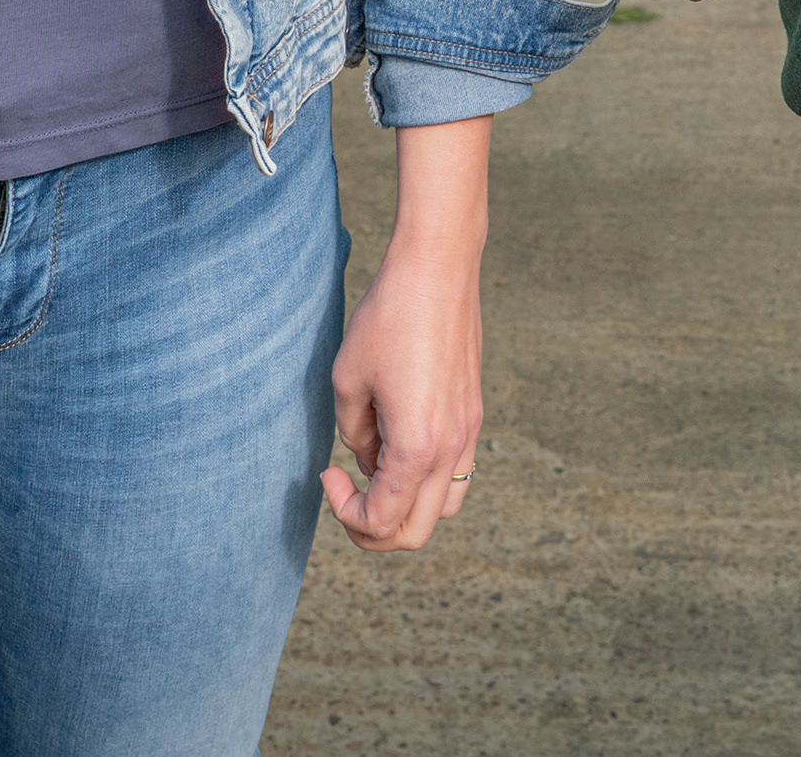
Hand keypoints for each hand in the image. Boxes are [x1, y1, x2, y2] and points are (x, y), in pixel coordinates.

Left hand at [323, 117, 488, 552]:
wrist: (438, 269)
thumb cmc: (388, 317)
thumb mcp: (348, 378)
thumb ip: (353, 432)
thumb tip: (366, 458)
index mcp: (416, 448)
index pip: (382, 521)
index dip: (345, 512)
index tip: (327, 472)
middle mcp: (450, 449)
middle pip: (416, 532)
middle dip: (373, 528)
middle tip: (344, 493)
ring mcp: (468, 433)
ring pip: (445, 508)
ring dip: (405, 506)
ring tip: (374, 468)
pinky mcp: (473, 415)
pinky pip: (457, 473)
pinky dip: (426, 480)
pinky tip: (397, 443)